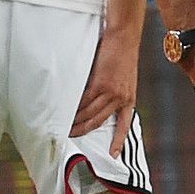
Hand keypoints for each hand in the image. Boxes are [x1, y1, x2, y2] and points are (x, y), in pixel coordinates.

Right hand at [71, 26, 140, 157]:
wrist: (124, 38)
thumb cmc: (122, 55)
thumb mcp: (125, 79)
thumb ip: (115, 93)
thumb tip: (101, 103)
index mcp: (129, 99)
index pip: (124, 125)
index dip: (118, 141)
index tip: (114, 155)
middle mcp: (121, 99)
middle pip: (99, 122)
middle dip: (84, 131)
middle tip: (71, 136)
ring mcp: (111, 92)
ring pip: (90, 113)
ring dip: (76, 120)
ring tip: (65, 125)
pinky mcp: (101, 83)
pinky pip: (84, 101)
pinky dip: (75, 107)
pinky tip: (67, 110)